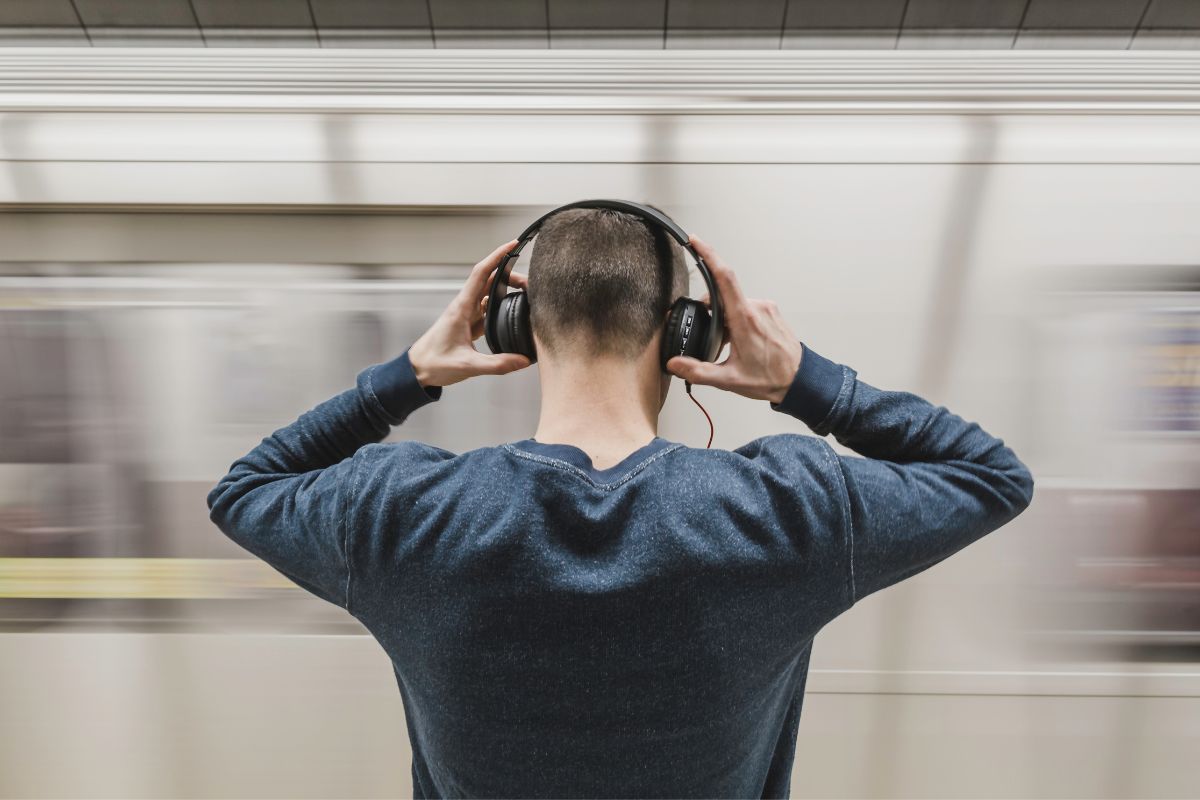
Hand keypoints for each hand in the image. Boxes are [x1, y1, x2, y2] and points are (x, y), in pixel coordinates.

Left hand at [407, 240, 532, 387]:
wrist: (417, 370)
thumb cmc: (434, 363)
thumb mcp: (468, 365)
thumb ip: (498, 364)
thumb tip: (523, 360)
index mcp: (461, 308)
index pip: (481, 273)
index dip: (498, 256)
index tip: (513, 245)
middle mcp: (464, 306)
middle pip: (490, 280)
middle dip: (510, 275)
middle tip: (530, 284)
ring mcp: (466, 314)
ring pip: (489, 293)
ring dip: (506, 289)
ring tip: (526, 293)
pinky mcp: (468, 323)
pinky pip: (488, 308)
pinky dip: (501, 305)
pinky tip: (512, 311)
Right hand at [664, 236, 803, 403]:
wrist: (800, 380)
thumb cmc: (770, 378)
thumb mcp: (729, 380)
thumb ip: (698, 371)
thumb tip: (674, 363)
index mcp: (744, 319)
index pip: (724, 277)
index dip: (708, 255)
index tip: (695, 241)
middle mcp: (757, 308)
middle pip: (723, 295)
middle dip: (709, 310)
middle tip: (710, 336)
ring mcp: (766, 308)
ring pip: (734, 303)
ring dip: (724, 318)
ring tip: (729, 344)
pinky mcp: (771, 311)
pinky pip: (747, 307)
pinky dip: (737, 319)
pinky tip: (740, 340)